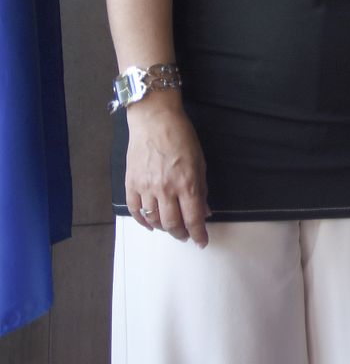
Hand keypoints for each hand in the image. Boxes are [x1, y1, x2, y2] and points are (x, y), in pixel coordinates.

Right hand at [124, 90, 208, 245]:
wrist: (154, 121)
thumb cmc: (181, 137)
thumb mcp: (200, 161)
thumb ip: (202, 188)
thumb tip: (205, 211)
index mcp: (187, 183)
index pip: (193, 218)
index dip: (199, 234)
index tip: (202, 242)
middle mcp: (166, 189)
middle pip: (172, 224)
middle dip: (181, 234)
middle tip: (186, 235)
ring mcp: (146, 187)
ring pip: (153, 220)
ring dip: (163, 229)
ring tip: (171, 228)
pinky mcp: (131, 184)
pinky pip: (135, 210)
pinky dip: (142, 221)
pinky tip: (150, 224)